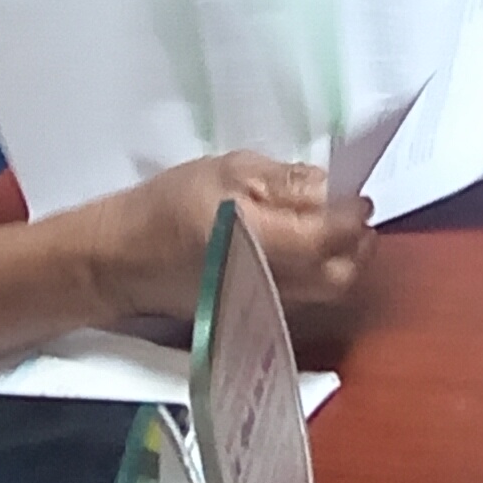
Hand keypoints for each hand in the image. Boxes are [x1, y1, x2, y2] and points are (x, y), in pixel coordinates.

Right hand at [88, 151, 368, 322]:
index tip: (359, 195)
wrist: (124, 258)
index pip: (328, 236)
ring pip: (328, 290)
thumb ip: (284, 181)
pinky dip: (321, 271)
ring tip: (332, 227)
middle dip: (357, 243)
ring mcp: (267, 302)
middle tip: (353, 212)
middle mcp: (270, 280)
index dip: (352, 215)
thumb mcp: (227, 171)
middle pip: (340, 274)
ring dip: (344, 259)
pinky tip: (309, 247)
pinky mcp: (261, 310)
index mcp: (258, 238)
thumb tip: (332, 187)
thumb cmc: (169, 204)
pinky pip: (309, 295)